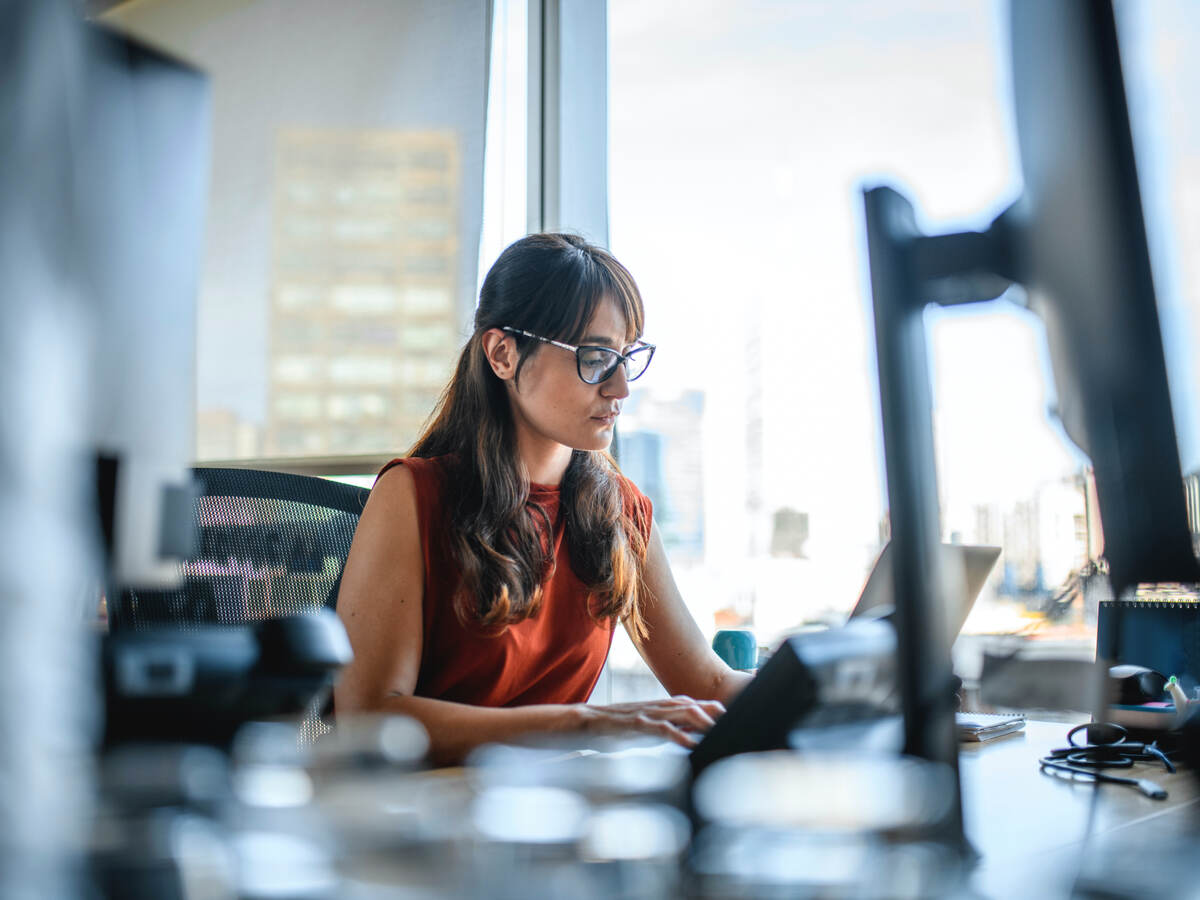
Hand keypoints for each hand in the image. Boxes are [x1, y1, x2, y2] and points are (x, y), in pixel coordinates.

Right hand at [579, 695, 725, 747]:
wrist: (588, 722)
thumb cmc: (619, 728)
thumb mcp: (648, 729)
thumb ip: (669, 730)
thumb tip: (692, 738)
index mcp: (662, 707)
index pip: (693, 704)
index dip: (712, 709)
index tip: (731, 717)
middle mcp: (658, 706)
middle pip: (692, 705)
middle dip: (714, 712)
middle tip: (734, 722)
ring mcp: (648, 713)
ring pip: (680, 712)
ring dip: (702, 720)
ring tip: (718, 730)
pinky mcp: (637, 724)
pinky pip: (661, 728)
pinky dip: (678, 735)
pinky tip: (690, 743)